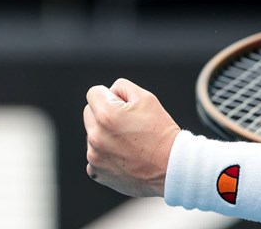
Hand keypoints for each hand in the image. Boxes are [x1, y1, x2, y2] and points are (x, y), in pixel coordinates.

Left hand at [83, 78, 181, 197]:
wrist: (171, 168)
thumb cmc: (161, 133)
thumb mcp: (146, 97)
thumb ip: (121, 87)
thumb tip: (109, 93)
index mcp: (106, 115)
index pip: (93, 93)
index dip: (109, 95)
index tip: (121, 105)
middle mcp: (96, 136)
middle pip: (89, 113)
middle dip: (104, 113)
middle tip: (127, 123)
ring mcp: (95, 157)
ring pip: (92, 135)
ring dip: (104, 134)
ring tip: (128, 142)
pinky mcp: (97, 172)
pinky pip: (94, 155)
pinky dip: (105, 154)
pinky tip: (124, 156)